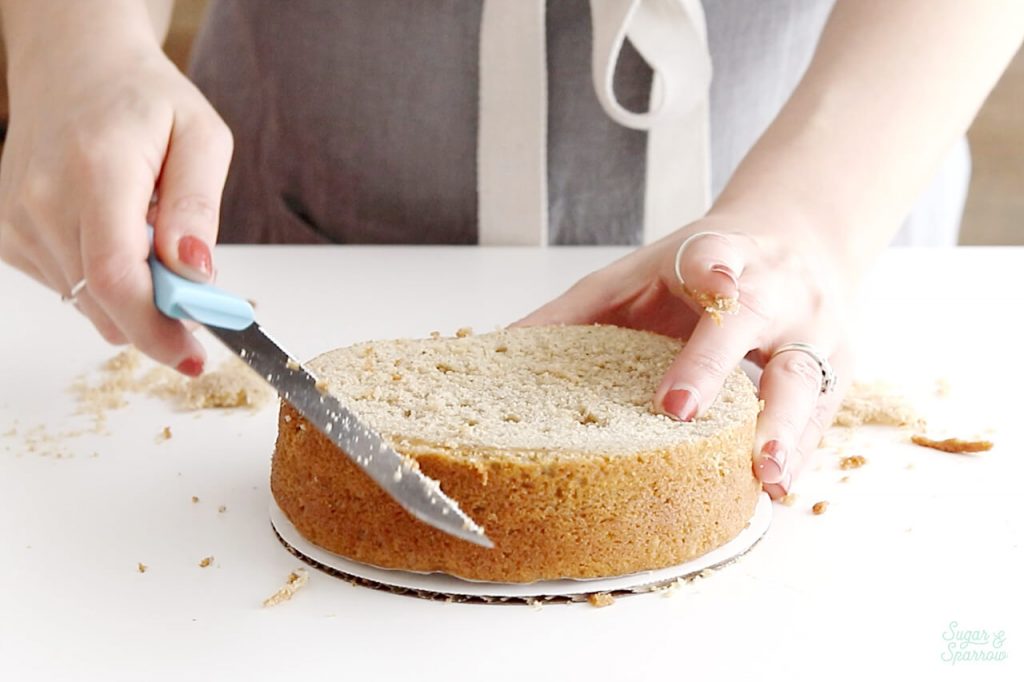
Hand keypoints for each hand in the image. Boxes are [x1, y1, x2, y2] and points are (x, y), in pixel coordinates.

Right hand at [0, 38, 232, 374]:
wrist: (75, 67)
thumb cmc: (144, 100)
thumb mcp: (202, 138)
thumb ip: (198, 207)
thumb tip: (197, 271)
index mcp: (95, 171)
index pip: (114, 276)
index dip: (155, 330)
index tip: (192, 356)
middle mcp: (42, 200)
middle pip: (101, 302)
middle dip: (158, 319)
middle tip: (197, 304)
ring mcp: (17, 220)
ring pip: (87, 302)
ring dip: (132, 296)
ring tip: (152, 241)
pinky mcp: (9, 234)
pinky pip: (69, 287)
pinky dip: (103, 280)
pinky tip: (116, 235)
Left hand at [517, 216, 853, 497]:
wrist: (798, 239)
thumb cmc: (706, 263)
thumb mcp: (638, 272)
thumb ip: (577, 310)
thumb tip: (497, 347)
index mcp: (722, 254)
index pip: (718, 256)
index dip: (715, 269)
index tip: (712, 284)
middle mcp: (775, 290)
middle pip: (755, 323)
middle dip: (719, 365)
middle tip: (682, 411)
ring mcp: (813, 331)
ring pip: (806, 379)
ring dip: (786, 428)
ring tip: (765, 474)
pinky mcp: (838, 371)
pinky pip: (823, 417)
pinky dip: (802, 451)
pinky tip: (777, 485)